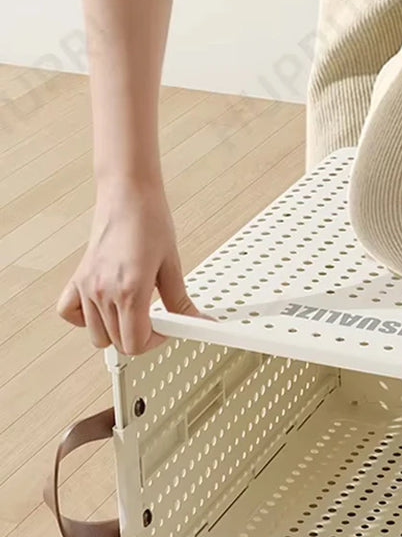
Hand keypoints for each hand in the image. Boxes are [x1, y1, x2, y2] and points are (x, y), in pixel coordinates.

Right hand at [57, 176, 201, 354]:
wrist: (128, 193)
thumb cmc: (149, 220)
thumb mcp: (171, 265)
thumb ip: (181, 301)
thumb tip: (197, 322)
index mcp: (130, 290)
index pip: (136, 343)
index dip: (156, 341)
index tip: (166, 329)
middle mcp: (103, 291)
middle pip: (118, 343)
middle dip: (140, 337)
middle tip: (155, 319)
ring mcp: (87, 286)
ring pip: (97, 335)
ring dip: (116, 331)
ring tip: (133, 312)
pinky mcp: (77, 278)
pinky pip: (70, 313)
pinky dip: (85, 319)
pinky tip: (104, 308)